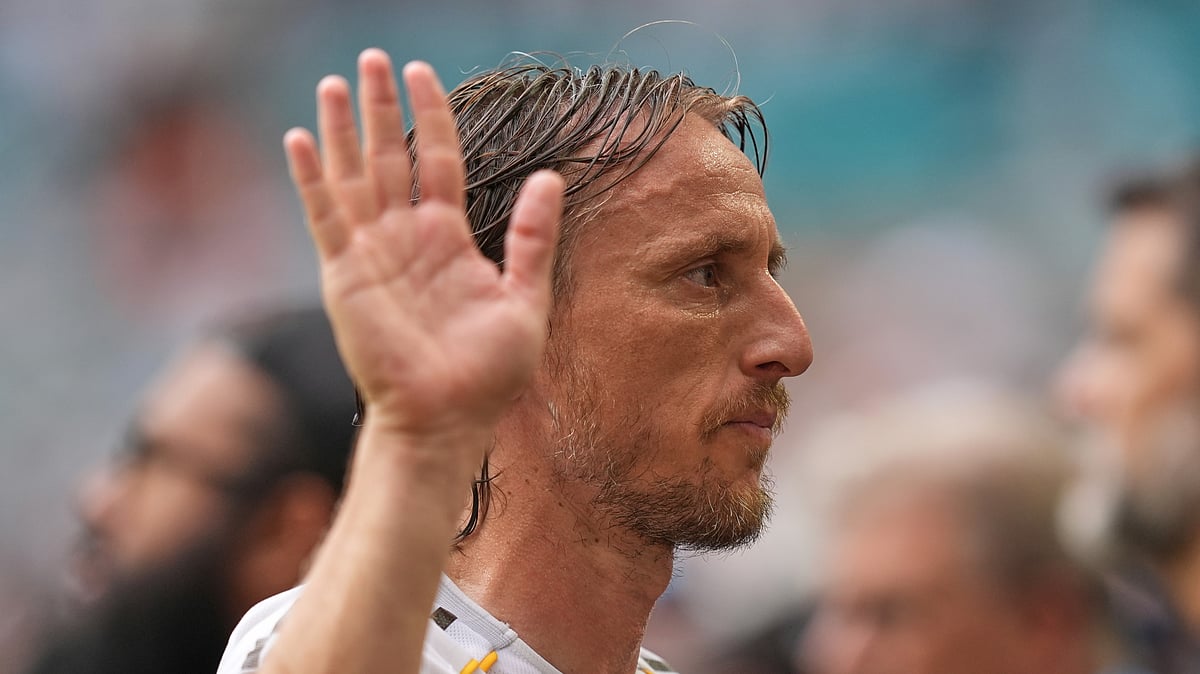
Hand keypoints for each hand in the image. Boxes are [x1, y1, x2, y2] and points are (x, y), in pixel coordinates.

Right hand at [283, 49, 563, 441]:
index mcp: (448, 238)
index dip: (432, 116)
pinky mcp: (344, 275)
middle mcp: (405, 237)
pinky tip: (302, 138)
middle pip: (389, 156)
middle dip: (380, 108)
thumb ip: (532, 237)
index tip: (424, 74)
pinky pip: (324, 217)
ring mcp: (371, 253)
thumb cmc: (488, 372)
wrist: (446, 420)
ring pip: (352, 176)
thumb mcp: (524, 299)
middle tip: (373, 60)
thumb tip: (550, 177)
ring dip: (343, 130)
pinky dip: (312, 178)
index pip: (437, 159)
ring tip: (336, 82)